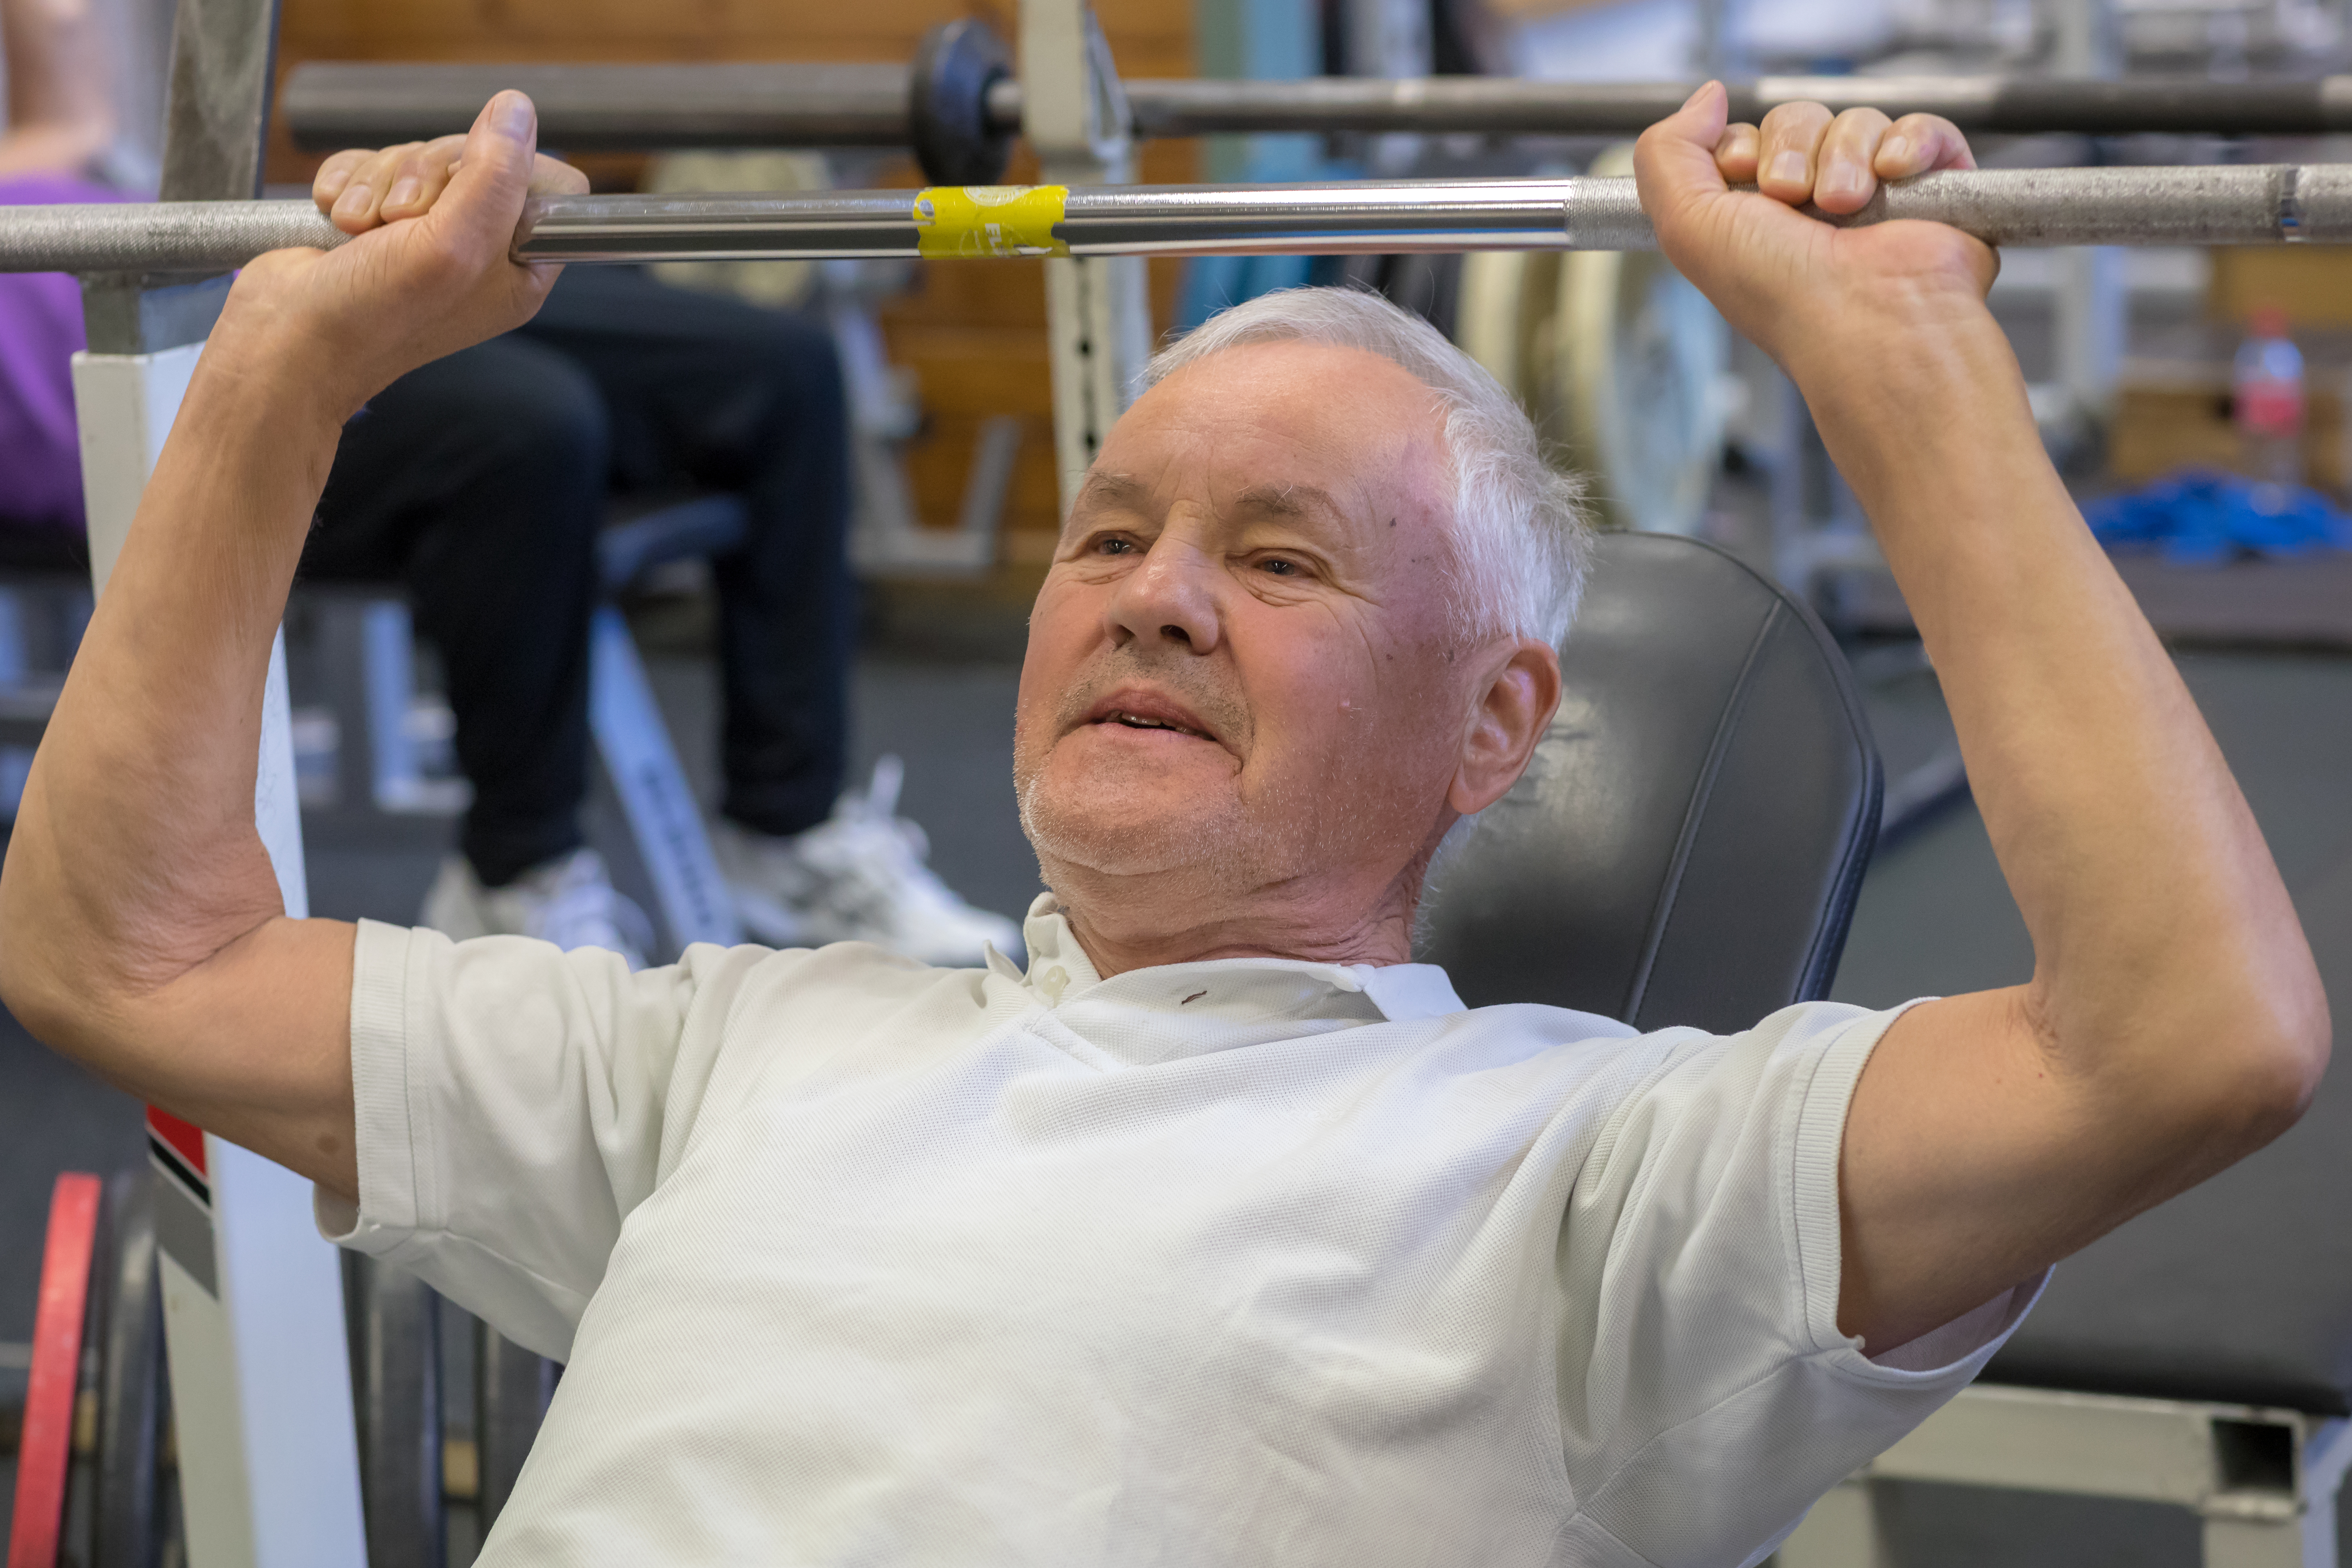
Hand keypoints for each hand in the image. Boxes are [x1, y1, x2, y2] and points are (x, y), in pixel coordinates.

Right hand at [206, 91, 587, 417]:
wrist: (286, 342)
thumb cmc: (374, 316)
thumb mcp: (452, 245)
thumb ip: (495, 176)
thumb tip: (517, 110)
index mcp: (517, 268)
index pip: (550, 186)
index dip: (509, 172)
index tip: (464, 194)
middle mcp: (478, 250)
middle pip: (476, 159)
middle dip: (425, 178)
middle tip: (398, 221)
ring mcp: (424, 234)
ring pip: (416, 158)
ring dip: (378, 184)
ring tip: (359, 230)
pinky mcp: (373, 220)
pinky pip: (370, 164)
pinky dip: (348, 183)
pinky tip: (335, 218)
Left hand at [1633, 83, 1997, 381]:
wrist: (1865, 322)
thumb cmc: (1780, 293)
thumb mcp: (1686, 225)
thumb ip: (1665, 154)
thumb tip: (1705, 97)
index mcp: (1754, 219)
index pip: (1745, 139)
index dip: (1740, 148)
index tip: (1741, 176)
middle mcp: (1811, 207)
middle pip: (1797, 120)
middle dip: (1789, 152)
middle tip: (1793, 199)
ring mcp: (1875, 196)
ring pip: (1856, 121)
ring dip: (1844, 155)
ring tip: (1844, 204)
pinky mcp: (1932, 188)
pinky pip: (1921, 127)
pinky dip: (1908, 143)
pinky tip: (1894, 177)